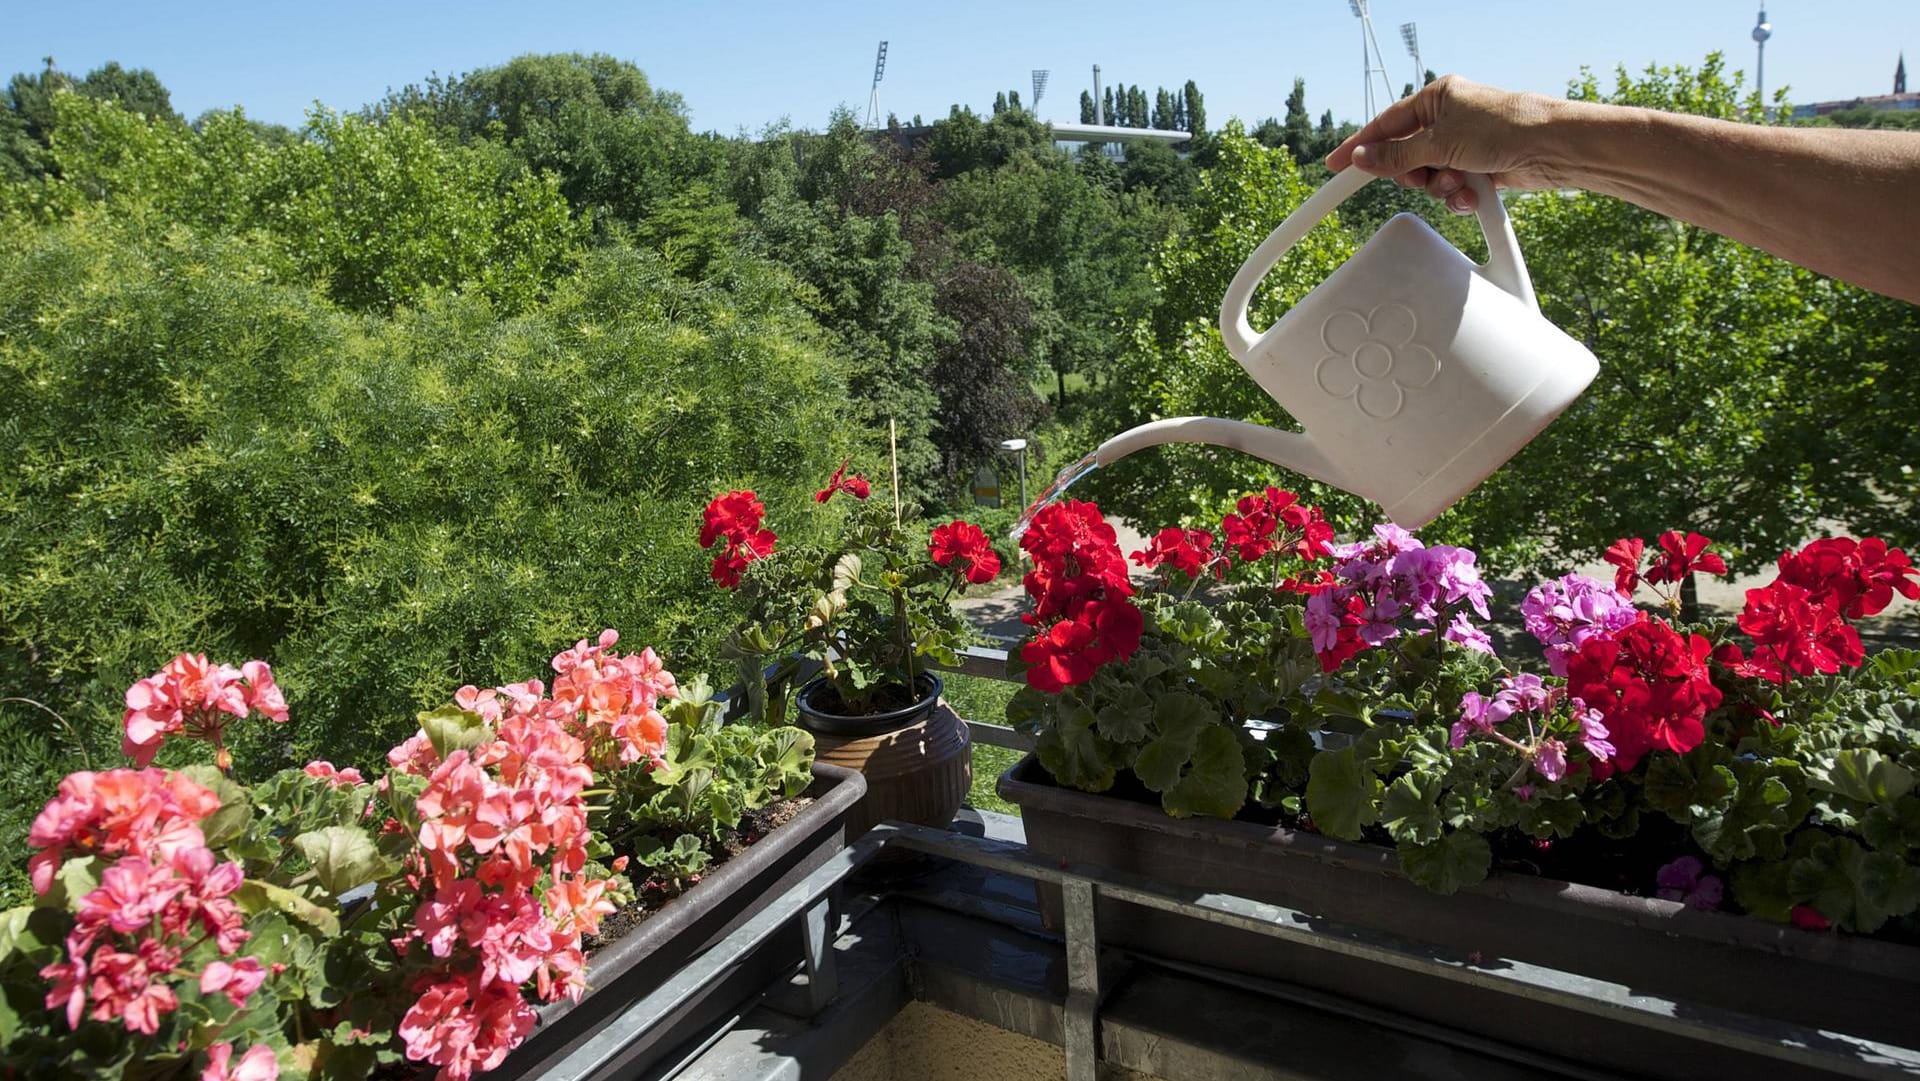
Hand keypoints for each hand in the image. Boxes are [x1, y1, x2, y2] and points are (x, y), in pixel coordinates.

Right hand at [1325, 76, 1567, 213]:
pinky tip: (1471, 194)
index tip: (1334, 166)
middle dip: (1414, 174)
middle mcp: (1448, 120)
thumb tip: (1361, 159)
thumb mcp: (1439, 143)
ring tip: (1459, 182)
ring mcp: (1464, 145)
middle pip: (1406, 157)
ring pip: (1429, 176)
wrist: (1551, 148)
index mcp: (1436, 99)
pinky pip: (1451, 188)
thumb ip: (1396, 156)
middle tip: (1423, 177)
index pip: (1385, 125)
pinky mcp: (1479, 167)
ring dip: (1440, 187)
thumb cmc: (1503, 128)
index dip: (1359, 147)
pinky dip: (1458, 195)